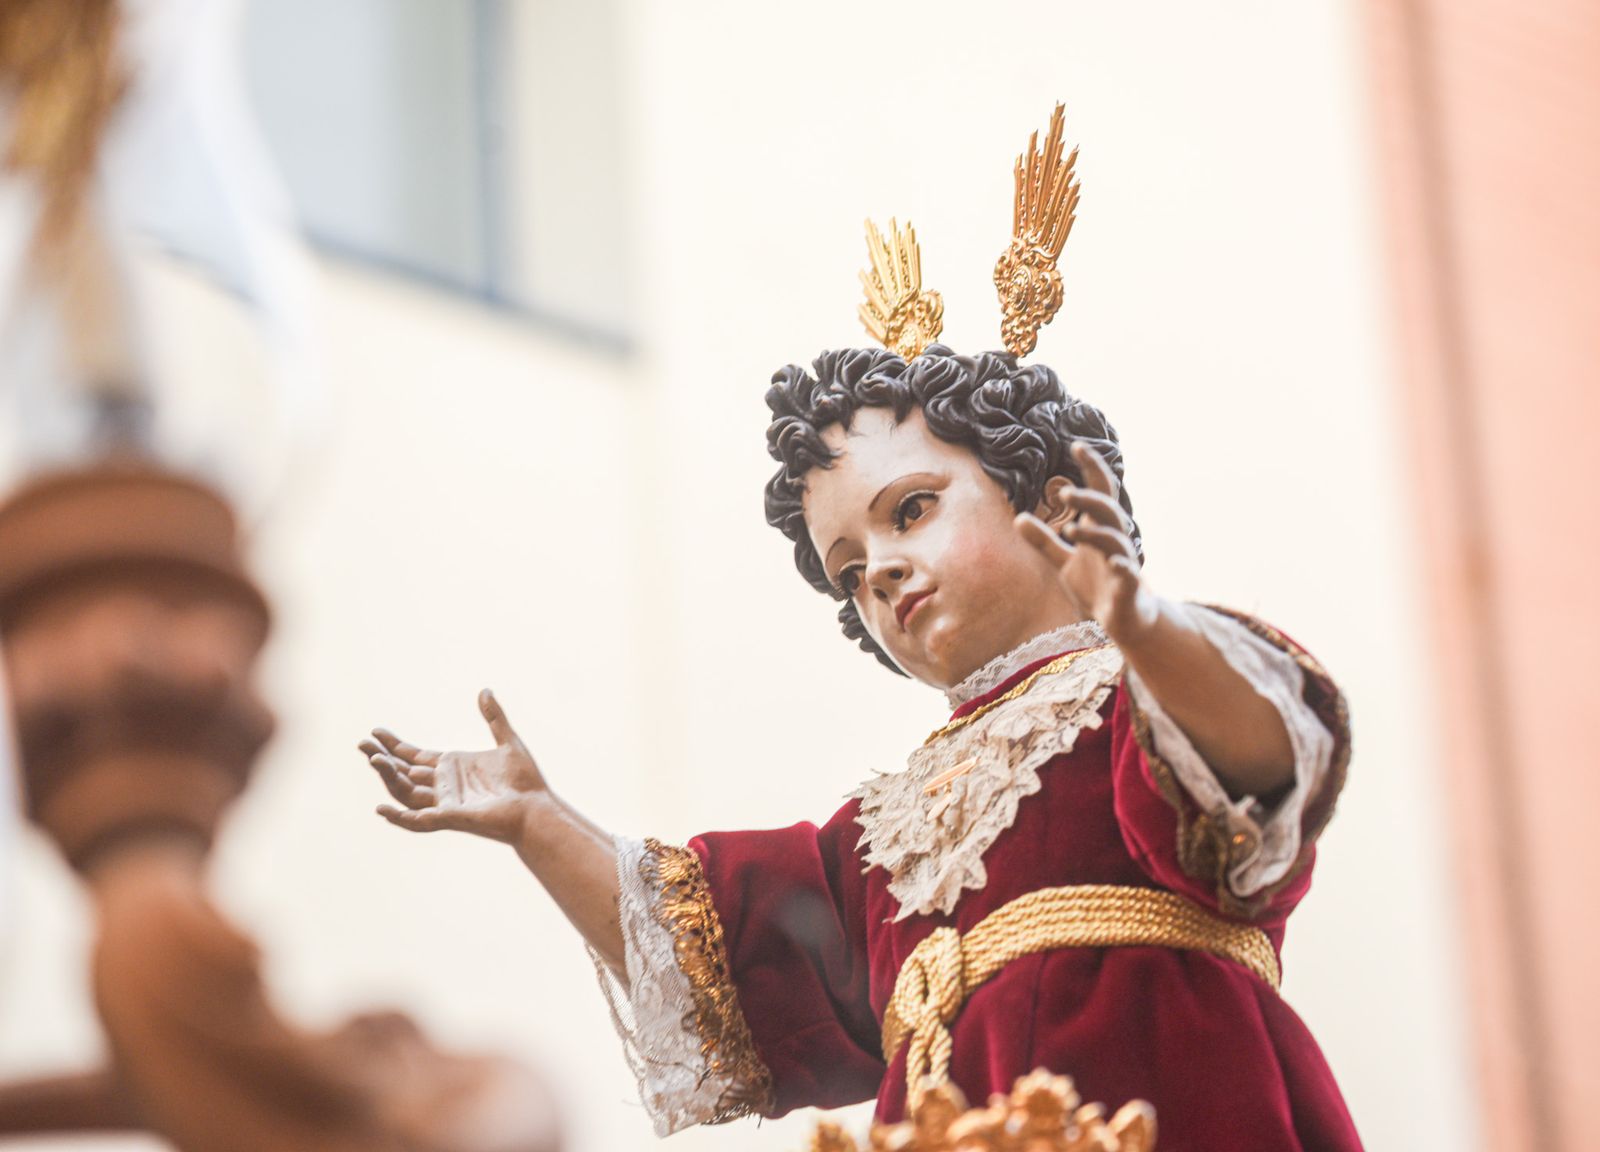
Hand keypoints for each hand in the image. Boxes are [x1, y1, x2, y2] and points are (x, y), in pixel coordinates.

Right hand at [360, 690, 547, 842]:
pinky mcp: (450, 817)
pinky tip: (381, 808)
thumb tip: (484, 691)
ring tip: (373, 760)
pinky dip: (399, 817)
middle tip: (362, 744)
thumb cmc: (525, 781)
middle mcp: (444, 786)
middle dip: (382, 759)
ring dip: (388, 778)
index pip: (415, 756)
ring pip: (406, 792)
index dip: (394, 746)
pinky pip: (418, 820)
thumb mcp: (508, 741)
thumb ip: (494, 717)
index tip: (376, 732)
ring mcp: (445, 803)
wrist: (537, 806)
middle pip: (404, 773)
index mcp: (453, 768)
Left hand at [1015, 442, 1158, 647]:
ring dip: (1094, 532)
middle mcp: (1114, 540)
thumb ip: (1044, 542)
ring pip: (1114, 538)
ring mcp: (1123, 562)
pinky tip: (1113, 561)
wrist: (1126, 622)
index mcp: (1099, 529)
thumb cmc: (1098, 588)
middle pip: (1106, 509)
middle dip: (1088, 498)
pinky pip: (1128, 572)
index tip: (1077, 445)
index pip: (1099, 491)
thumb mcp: (1065, 563)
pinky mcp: (1128, 586)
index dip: (1091, 468)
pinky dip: (1122, 565)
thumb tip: (1018, 518)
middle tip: (1064, 491)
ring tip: (1069, 529)